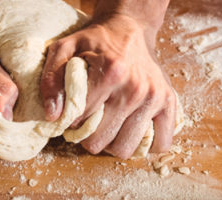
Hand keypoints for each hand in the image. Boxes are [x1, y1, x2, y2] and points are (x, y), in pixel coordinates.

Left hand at [40, 15, 175, 158]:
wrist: (129, 28)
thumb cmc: (94, 41)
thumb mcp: (65, 49)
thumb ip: (52, 80)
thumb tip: (54, 115)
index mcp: (111, 73)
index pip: (80, 121)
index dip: (71, 120)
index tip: (73, 111)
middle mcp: (135, 88)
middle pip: (100, 142)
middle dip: (88, 135)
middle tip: (89, 120)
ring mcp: (155, 97)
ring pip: (125, 149)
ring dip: (112, 143)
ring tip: (108, 125)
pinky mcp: (169, 103)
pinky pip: (160, 145)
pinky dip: (144, 145)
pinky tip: (131, 130)